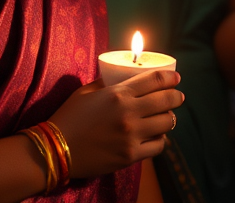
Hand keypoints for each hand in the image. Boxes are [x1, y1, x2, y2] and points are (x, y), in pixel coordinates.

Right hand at [49, 69, 183, 177]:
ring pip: (165, 124)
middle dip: (176, 97)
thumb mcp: (87, 91)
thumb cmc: (69, 117)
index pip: (155, 81)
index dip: (170, 78)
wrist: (55, 150)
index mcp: (119, 94)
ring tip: (167, 117)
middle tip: (178, 96)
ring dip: (169, 118)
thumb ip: (106, 82)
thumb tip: (119, 77)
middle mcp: (129, 113)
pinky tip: (157, 136)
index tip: (176, 79)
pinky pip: (157, 146)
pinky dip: (160, 140)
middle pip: (165, 101)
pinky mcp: (130, 156)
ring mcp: (131, 136)